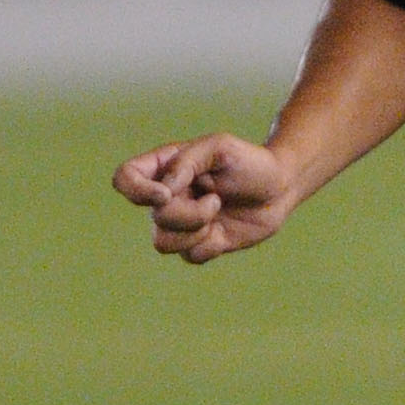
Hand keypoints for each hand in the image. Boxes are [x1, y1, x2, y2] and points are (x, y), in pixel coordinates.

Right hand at [113, 133, 297, 263]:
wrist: (281, 187)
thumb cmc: (249, 161)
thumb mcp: (219, 148)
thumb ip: (186, 162)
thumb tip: (163, 192)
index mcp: (164, 168)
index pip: (124, 179)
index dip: (137, 191)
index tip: (166, 193)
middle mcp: (166, 197)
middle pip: (155, 217)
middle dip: (188, 213)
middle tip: (216, 199)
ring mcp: (181, 223)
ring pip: (163, 243)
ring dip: (195, 231)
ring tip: (218, 212)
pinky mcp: (200, 244)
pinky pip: (189, 256)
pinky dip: (210, 246)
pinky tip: (224, 230)